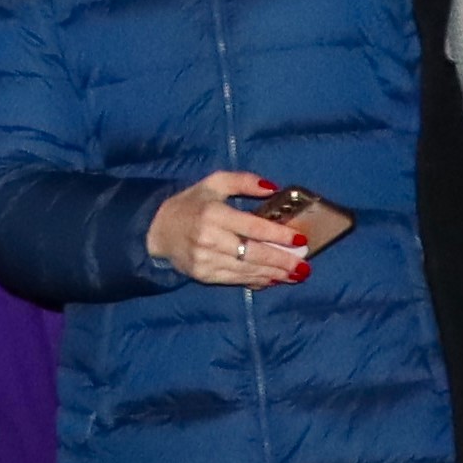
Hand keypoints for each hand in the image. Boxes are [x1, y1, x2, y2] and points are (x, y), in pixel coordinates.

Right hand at [150, 170, 320, 284]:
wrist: (157, 230)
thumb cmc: (191, 204)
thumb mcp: (214, 183)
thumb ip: (244, 181)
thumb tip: (273, 187)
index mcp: (213, 213)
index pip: (253, 226)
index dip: (278, 234)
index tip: (300, 239)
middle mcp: (209, 238)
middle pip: (254, 253)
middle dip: (282, 260)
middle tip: (305, 264)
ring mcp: (206, 260)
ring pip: (247, 269)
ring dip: (275, 274)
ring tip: (296, 274)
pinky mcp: (203, 275)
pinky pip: (236, 280)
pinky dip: (257, 281)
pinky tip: (273, 280)